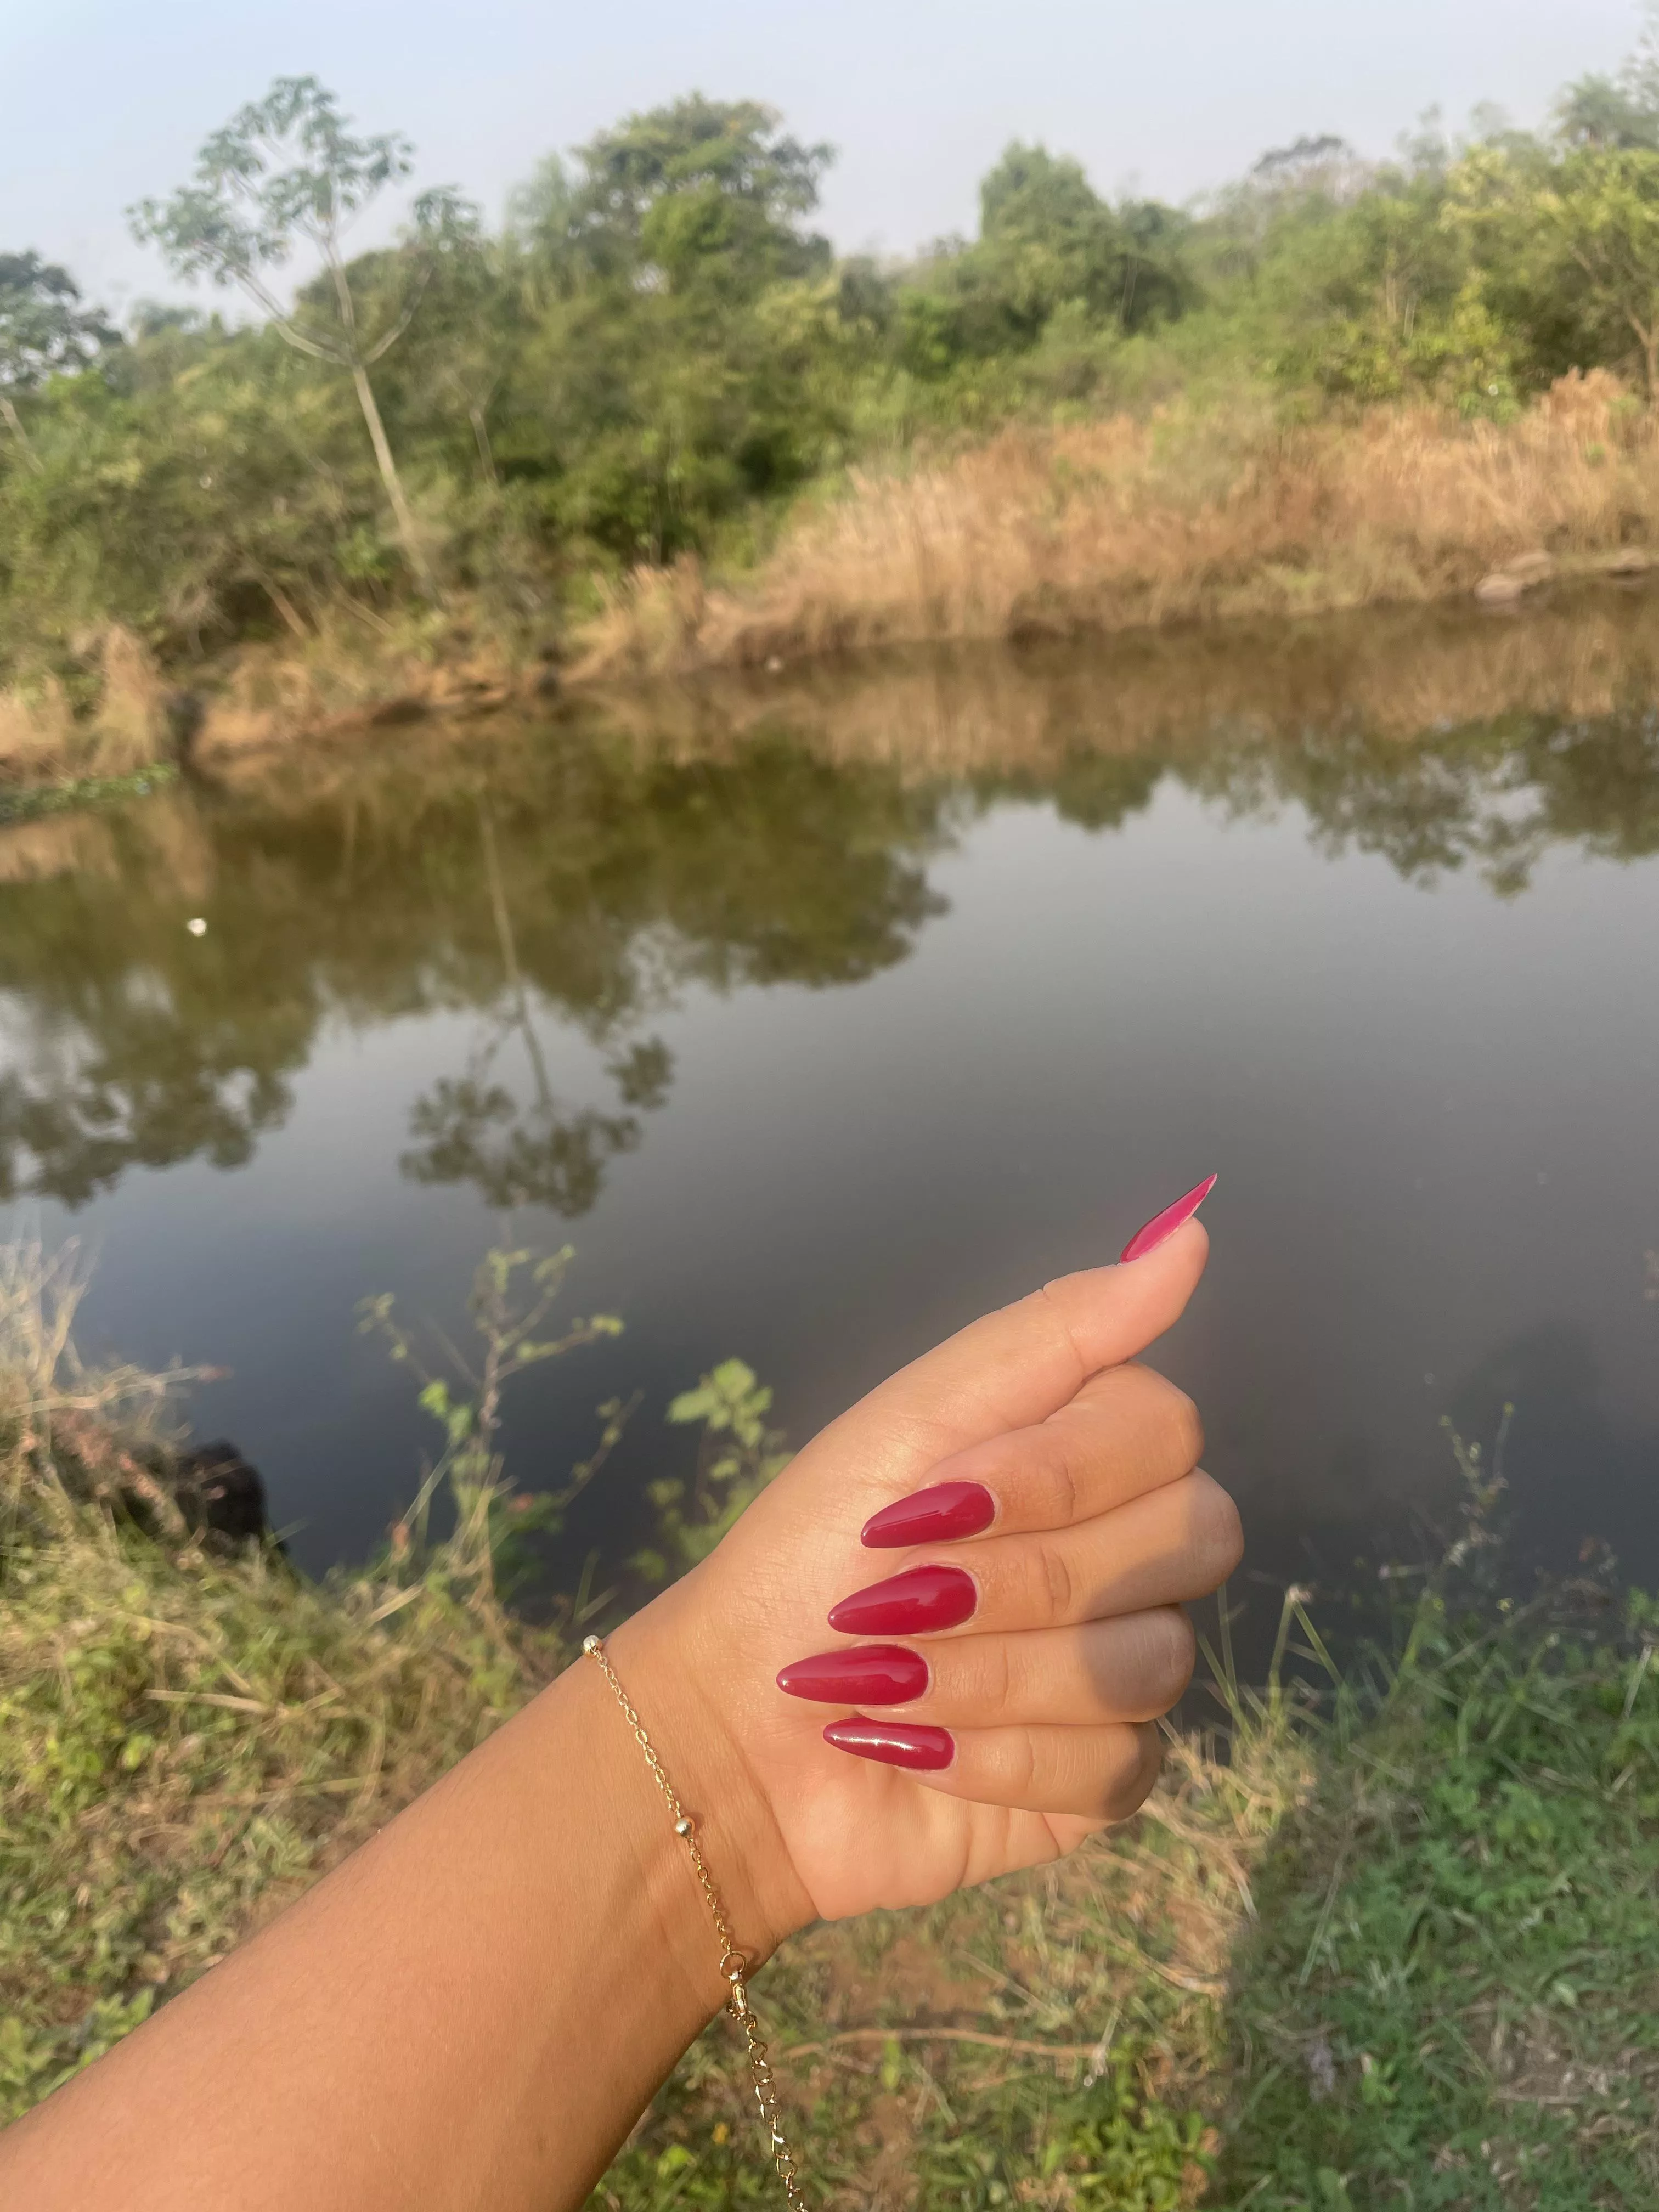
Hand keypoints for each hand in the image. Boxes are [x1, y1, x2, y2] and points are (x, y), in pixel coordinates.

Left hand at [611, 1211, 1239, 1946]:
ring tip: (889, 1677)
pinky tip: (916, 1746)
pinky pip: (1117, 1763)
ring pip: (1150, 1661)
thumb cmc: (807, 1556)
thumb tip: (1187, 1232)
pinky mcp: (1104, 1777)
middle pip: (1188, 1539)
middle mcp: (1131, 1555)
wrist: (733, 1727)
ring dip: (990, 1672)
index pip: (1167, 1430)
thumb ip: (1056, 1331)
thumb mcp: (914, 1420)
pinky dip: (995, 1756)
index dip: (1057, 1471)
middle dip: (1020, 1575)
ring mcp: (1125, 1669)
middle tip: (902, 1593)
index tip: (935, 1495)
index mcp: (1088, 1454)